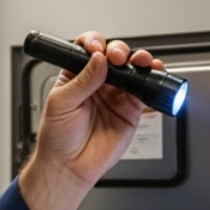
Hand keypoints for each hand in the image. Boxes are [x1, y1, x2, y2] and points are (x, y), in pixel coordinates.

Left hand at [19, 32, 163, 209]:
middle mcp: (98, 82)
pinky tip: (151, 73)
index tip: (97, 48)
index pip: (88, 49)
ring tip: (140, 61)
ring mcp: (115, 95)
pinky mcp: (130, 110)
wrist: (69, 167)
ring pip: (132, 69)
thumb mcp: (61, 103)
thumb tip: (98, 59)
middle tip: (117, 58)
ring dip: (139, 60)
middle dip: (119, 50)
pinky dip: (151, 80)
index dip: (95, 43)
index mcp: (76, 75)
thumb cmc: (57, 137)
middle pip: (114, 55)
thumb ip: (82, 80)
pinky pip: (144, 91)